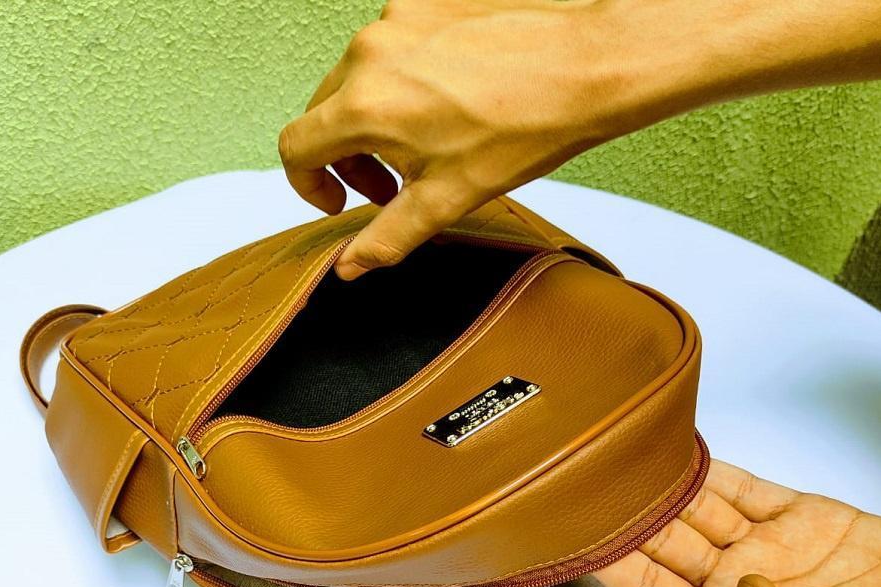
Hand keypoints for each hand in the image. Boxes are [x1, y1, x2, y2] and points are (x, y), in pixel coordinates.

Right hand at [280, 0, 614, 279]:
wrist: (584, 67)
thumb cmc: (523, 131)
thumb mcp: (445, 200)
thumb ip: (387, 237)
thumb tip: (349, 266)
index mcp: (364, 105)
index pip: (295, 148)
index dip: (309, 186)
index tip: (341, 202)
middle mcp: (369, 51)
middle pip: (324, 114)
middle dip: (347, 159)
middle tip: (393, 185)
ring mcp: (398, 18)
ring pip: (358, 80)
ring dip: (375, 120)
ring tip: (426, 144)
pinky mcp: (425, 1)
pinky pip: (393, 49)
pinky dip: (402, 82)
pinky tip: (447, 102)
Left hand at [593, 460, 880, 586]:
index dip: (608, 563)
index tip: (568, 533)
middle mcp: (735, 583)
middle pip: (660, 540)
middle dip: (620, 514)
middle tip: (574, 481)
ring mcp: (765, 545)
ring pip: (694, 507)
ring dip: (655, 485)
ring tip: (610, 458)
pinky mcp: (799, 514)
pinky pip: (743, 485)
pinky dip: (709, 468)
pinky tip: (670, 451)